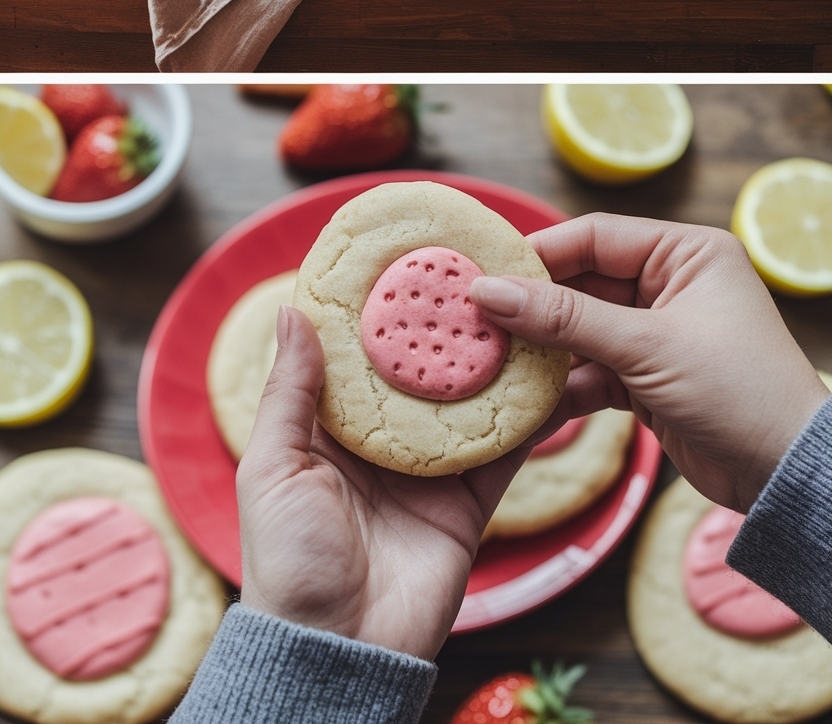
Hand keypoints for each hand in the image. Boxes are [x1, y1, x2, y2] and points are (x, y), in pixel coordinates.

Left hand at [236, 305, 524, 660]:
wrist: (339, 652)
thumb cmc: (288, 562)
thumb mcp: (273, 467)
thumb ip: (290, 391)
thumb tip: (291, 309)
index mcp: (328, 428)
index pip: (355, 354)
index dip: (375, 310)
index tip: (396, 256)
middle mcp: (381, 440)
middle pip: (418, 371)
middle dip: (441, 327)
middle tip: (470, 270)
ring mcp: (428, 469)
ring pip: (466, 401)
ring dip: (489, 361)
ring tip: (515, 307)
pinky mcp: (469, 500)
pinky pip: (502, 451)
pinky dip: (525, 417)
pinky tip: (546, 374)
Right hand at [470, 214, 827, 512]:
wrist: (786, 478)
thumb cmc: (737, 391)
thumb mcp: (647, 346)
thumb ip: (564, 318)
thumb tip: (489, 291)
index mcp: (685, 253)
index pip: (595, 236)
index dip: (539, 254)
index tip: (485, 274)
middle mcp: (671, 285)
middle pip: (581, 284)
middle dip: (534, 307)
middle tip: (476, 320)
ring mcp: (657, 334)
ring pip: (580, 331)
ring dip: (543, 351)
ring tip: (493, 361)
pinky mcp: (647, 380)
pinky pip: (591, 372)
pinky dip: (563, 388)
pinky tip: (527, 403)